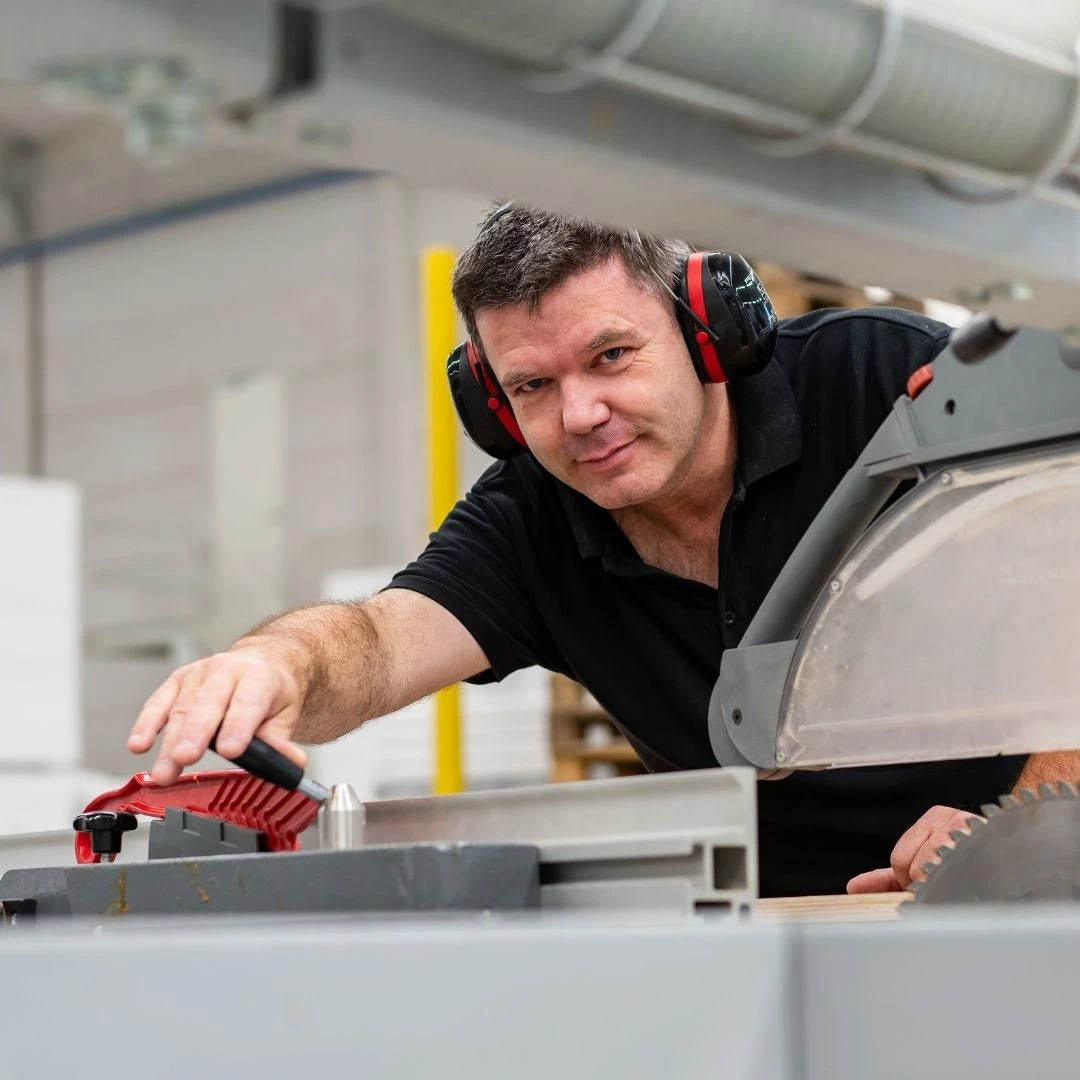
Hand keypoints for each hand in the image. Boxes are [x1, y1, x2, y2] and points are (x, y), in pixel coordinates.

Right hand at [126, 646, 307, 786]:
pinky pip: (158, 703)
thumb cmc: (270, 692)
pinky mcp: (177, 681)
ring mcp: (199, 675)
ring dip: (169, 742)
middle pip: (209, 705)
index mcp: (259, 678)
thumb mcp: (285, 715)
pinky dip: (146, 724)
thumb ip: (281, 742)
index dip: (238, 726)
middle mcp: (226, 671)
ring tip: (163, 772)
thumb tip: (289, 766)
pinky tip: (139, 745)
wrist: (262, 662)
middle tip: (185, 759)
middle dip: (196, 734)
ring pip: (181, 709)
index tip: (230, 750)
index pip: (248, 703)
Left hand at [846, 805, 980, 893]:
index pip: (900, 860)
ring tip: (965, 881)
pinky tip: (974, 881)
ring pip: (932, 872)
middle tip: (948, 885)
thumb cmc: (969, 867)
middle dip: (924, 885)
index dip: (909, 881)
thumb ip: (888, 879)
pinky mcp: (987, 842)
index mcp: (933, 819)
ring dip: (944, 886)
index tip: (926, 885)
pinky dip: (959, 886)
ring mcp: (970, 829)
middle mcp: (950, 818)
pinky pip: (955, 874)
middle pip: (911, 866)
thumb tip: (853, 888)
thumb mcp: (924, 868)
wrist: (1021, 856)